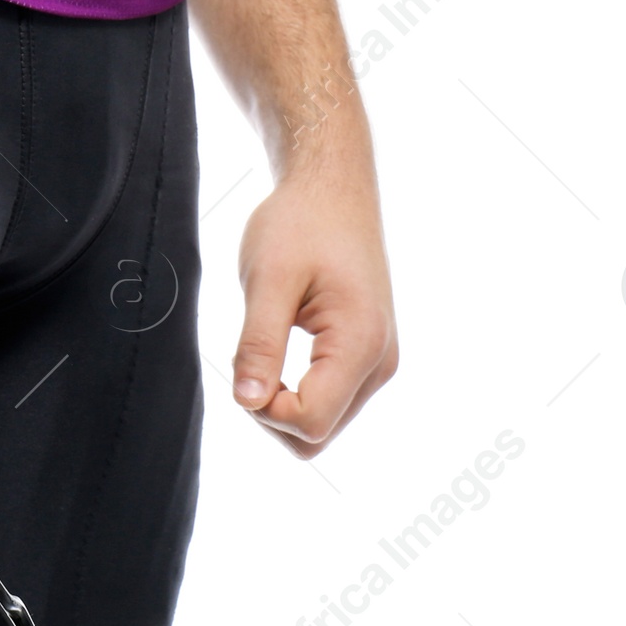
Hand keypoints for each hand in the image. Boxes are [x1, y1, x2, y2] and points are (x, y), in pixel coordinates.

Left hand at [231, 155, 397, 455]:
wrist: (332, 190)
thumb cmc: (299, 223)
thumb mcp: (267, 280)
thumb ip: (257, 344)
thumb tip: (246, 402)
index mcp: (361, 343)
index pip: (309, 422)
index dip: (263, 409)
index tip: (245, 366)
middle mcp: (380, 363)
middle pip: (315, 435)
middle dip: (270, 413)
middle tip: (249, 359)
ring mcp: (377, 364)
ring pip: (320, 426)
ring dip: (280, 405)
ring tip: (264, 350)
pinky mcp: (366, 360)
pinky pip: (326, 404)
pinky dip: (293, 394)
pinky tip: (277, 356)